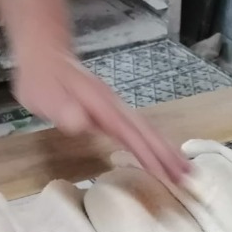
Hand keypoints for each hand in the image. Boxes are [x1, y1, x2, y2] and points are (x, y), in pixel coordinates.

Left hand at [13, 48, 189, 184]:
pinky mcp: (112, 111)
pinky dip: (153, 143)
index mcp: (102, 107)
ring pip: (147, 130)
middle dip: (168, 155)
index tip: (168, 175)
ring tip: (184, 170)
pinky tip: (159, 153)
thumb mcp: (44, 95)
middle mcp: (115, 107)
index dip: (150, 155)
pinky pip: (139, 129)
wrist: (47, 54)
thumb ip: (62, 108)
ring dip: (166, 150)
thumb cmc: (42, 79)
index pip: (132, 135)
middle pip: (148, 132)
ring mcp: (115, 108)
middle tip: (189, 178)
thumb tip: (79, 122)